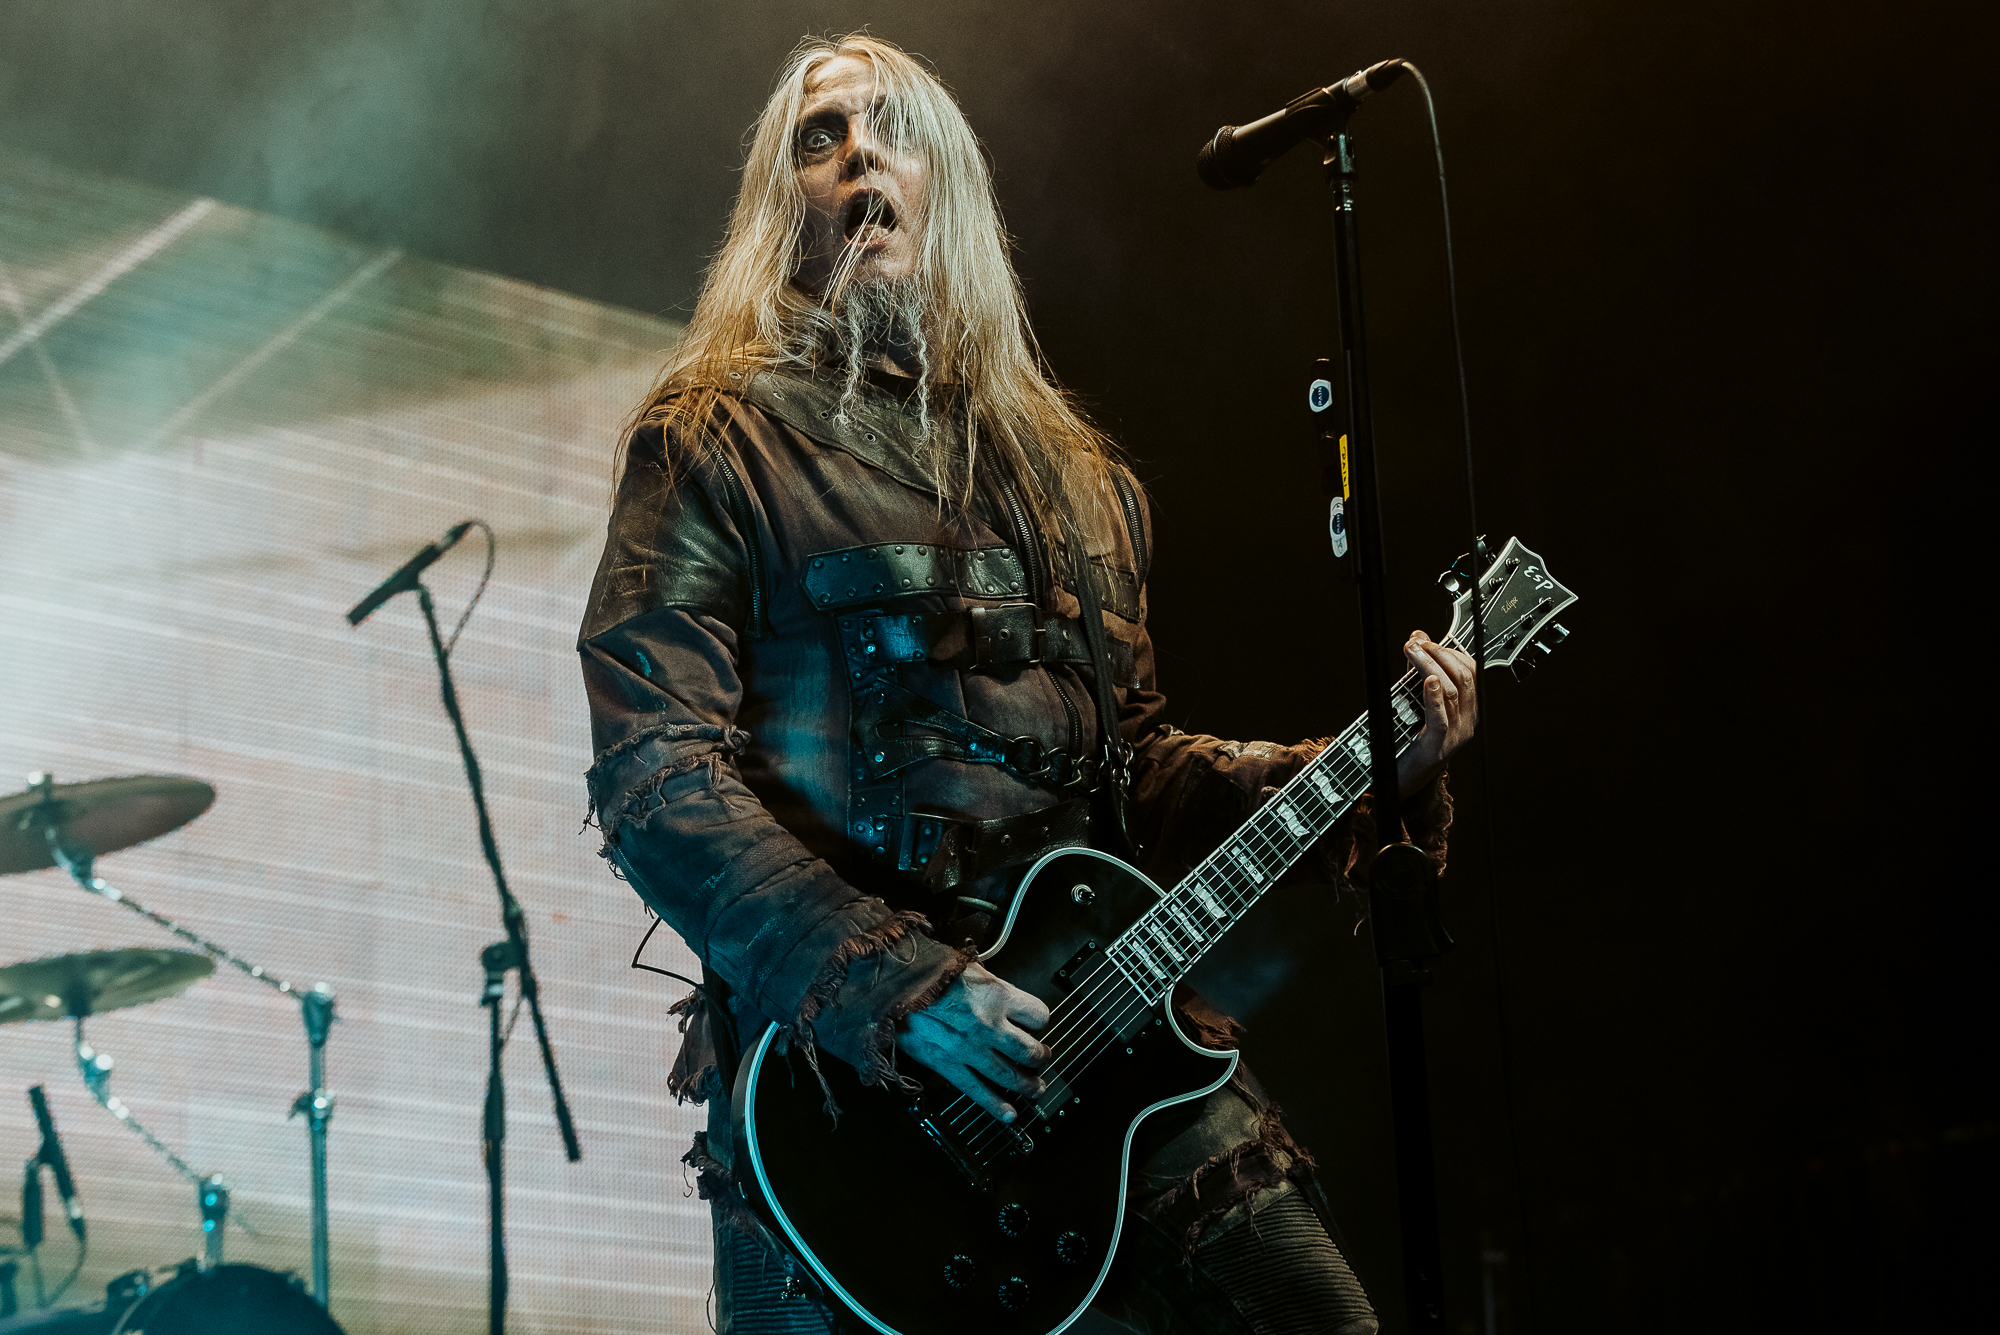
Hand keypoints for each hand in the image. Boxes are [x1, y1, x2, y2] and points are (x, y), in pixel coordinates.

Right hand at [897, 963, 1049, 1122]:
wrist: (892, 983)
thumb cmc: (926, 970)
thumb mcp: (968, 967)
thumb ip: (990, 987)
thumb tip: (1001, 996)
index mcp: (997, 996)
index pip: (1038, 1015)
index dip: (1041, 1020)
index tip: (1039, 1023)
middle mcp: (989, 1025)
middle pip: (1029, 1050)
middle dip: (1040, 1057)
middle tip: (1043, 1058)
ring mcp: (969, 1048)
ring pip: (1009, 1075)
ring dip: (1027, 1084)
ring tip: (1036, 1088)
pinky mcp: (947, 1064)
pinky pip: (976, 1090)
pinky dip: (995, 1105)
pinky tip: (1008, 1113)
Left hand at [1394, 629, 1477, 796]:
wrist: (1401, 778)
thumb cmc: (1408, 738)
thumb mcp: (1415, 697)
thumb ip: (1419, 669)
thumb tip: (1418, 635)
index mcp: (1467, 709)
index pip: (1470, 671)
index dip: (1448, 651)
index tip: (1424, 640)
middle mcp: (1467, 722)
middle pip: (1463, 678)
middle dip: (1439, 654)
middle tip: (1415, 644)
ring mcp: (1455, 736)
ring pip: (1451, 693)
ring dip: (1429, 666)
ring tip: (1412, 652)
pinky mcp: (1437, 747)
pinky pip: (1441, 719)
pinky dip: (1434, 697)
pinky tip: (1427, 681)